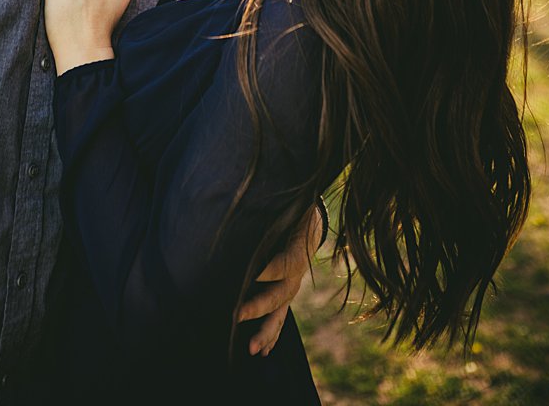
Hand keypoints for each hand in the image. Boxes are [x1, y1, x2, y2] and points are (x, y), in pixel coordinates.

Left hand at [237, 204, 321, 355]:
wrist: (311, 220)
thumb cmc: (296, 208)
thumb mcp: (294, 203)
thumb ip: (280, 205)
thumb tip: (258, 196)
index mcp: (300, 247)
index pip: (289, 261)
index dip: (273, 268)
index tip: (255, 273)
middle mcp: (297, 272)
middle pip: (281, 293)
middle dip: (259, 306)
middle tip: (237, 314)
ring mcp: (292, 286)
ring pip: (280, 312)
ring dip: (266, 332)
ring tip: (252, 349)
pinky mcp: (285, 294)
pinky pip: (280, 318)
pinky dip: (272, 335)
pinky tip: (262, 352)